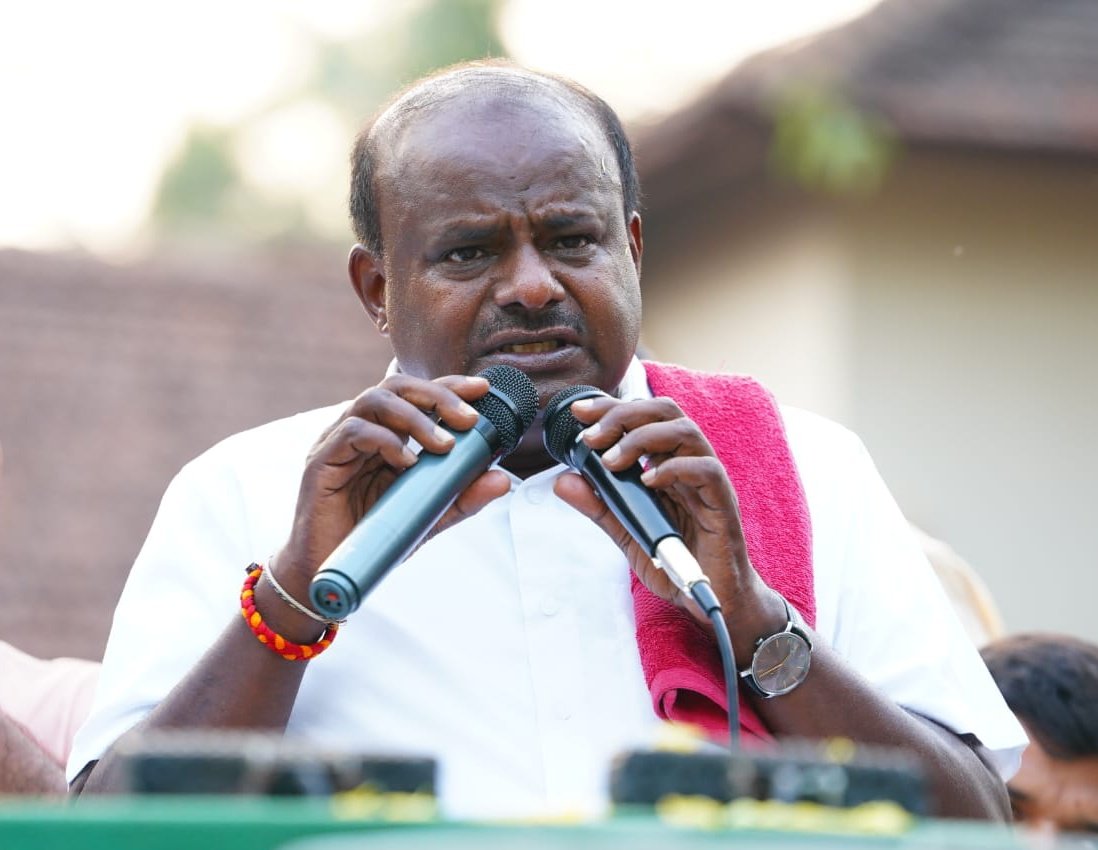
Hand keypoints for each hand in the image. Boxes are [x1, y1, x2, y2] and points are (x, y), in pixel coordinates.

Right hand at [276, 374, 511, 588]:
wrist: (328, 573)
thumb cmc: (372, 539)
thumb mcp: (427, 516)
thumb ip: (461, 497)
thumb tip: (501, 479)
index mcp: (384, 436)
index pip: (416, 396)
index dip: (448, 386)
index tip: (482, 389)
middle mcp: (360, 431)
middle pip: (396, 387)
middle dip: (437, 395)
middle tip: (469, 418)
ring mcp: (338, 443)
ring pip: (374, 400)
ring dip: (415, 418)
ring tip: (445, 445)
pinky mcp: (321, 462)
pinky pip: (352, 432)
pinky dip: (385, 440)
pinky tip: (406, 463)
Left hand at [552, 395, 777, 628]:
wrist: (710, 598)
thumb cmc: (675, 560)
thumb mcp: (627, 531)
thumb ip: (599, 505)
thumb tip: (563, 481)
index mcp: (668, 461)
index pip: (643, 417)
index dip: (611, 408)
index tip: (578, 412)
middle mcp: (689, 462)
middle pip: (665, 411)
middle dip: (623, 415)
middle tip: (590, 437)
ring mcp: (708, 481)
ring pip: (685, 432)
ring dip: (642, 439)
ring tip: (611, 462)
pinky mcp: (722, 503)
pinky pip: (706, 470)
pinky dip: (674, 469)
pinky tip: (648, 481)